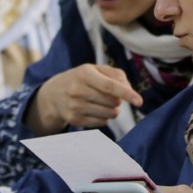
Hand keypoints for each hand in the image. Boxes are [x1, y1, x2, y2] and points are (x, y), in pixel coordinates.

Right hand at [26, 64, 143, 134]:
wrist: (54, 94)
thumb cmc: (81, 79)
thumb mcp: (96, 70)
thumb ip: (117, 76)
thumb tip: (130, 91)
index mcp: (85, 73)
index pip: (110, 86)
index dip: (127, 94)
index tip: (139, 101)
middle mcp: (78, 90)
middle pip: (112, 102)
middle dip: (118, 100)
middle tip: (110, 95)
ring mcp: (75, 106)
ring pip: (109, 114)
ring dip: (113, 110)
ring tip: (103, 103)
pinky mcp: (74, 119)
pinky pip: (102, 123)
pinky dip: (104, 117)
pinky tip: (95, 110)